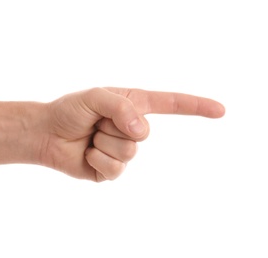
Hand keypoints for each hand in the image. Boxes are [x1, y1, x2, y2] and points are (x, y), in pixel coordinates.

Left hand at [39, 87, 224, 181]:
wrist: (47, 133)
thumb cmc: (70, 110)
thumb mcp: (95, 97)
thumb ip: (121, 107)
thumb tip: (142, 131)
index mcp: (133, 105)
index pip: (170, 105)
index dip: (196, 107)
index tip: (220, 110)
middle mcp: (131, 128)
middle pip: (143, 134)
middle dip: (113, 126)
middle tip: (95, 123)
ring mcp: (123, 151)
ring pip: (128, 153)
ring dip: (103, 142)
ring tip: (90, 136)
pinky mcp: (111, 170)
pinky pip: (114, 169)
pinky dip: (96, 159)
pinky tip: (87, 152)